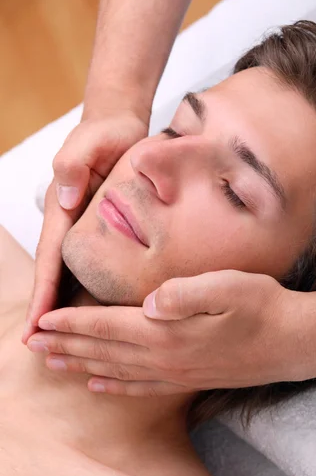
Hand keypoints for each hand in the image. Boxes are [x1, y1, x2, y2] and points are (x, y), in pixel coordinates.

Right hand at [22, 113, 147, 343]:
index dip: (43, 294)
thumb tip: (64, 198)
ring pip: (72, 273)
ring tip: (65, 341)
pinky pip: (94, 264)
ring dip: (65, 305)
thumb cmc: (105, 133)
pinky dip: (88, 289)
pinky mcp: (102, 229)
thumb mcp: (89, 142)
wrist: (120, 127)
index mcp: (62, 210)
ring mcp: (83, 228)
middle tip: (43, 348)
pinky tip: (96, 311)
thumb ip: (73, 166)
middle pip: (56, 274)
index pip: (51, 260)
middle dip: (48, 310)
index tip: (35, 326)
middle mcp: (69, 223)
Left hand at [27, 270, 315, 396]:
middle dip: (65, 348)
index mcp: (169, 331)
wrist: (297, 343)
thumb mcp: (230, 286)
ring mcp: (178, 373)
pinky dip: (114, 386)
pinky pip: (141, 388)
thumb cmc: (265, 307)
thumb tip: (149, 302)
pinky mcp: (190, 380)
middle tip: (31, 347)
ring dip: (81, 367)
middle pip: (103, 352)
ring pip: (116, 372)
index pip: (107, 327)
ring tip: (53, 365)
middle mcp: (167, 357)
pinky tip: (99, 386)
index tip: (41, 322)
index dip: (72, 324)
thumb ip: (186, 293)